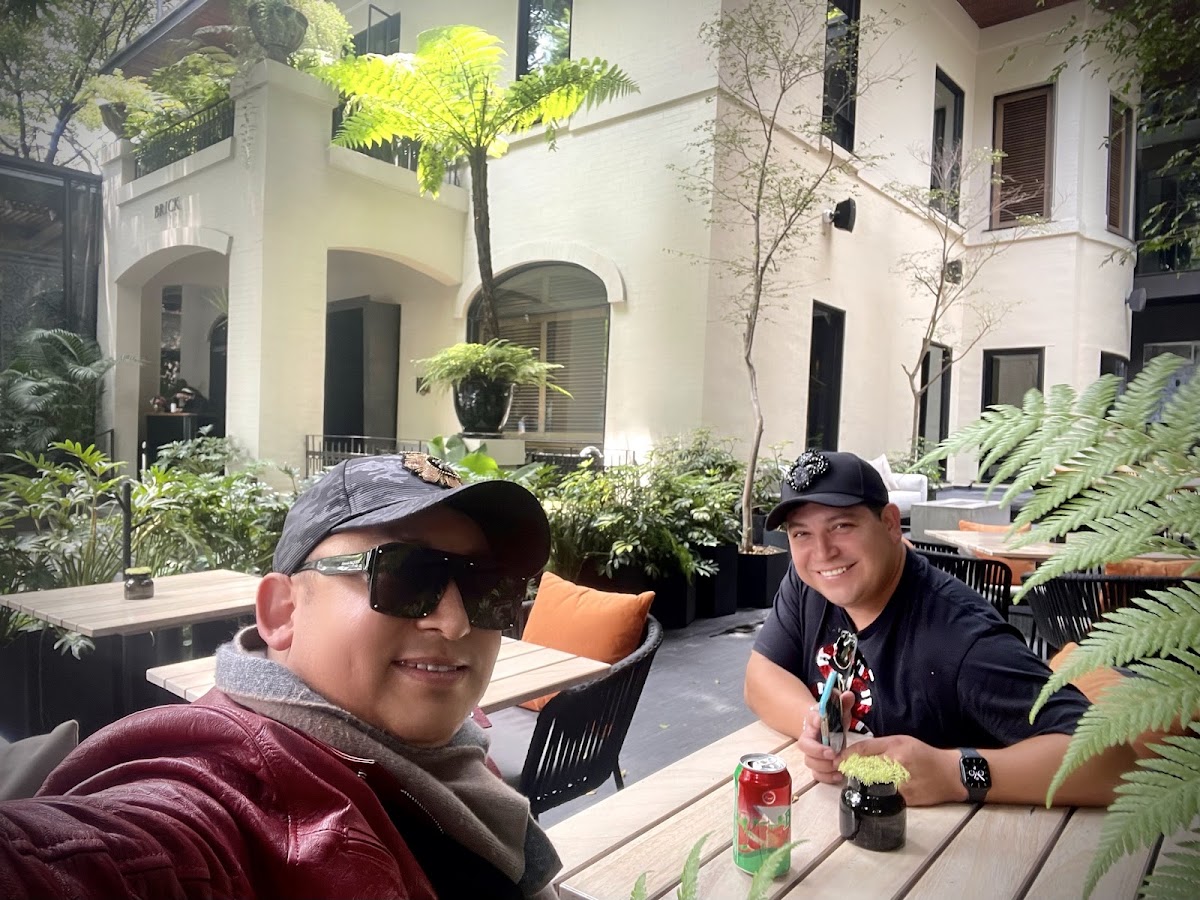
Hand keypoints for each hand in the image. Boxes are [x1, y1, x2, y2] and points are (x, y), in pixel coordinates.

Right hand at [797, 690, 853, 783]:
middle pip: (805, 746)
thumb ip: (843, 703)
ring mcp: (812, 753)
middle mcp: (809, 737)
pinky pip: (816, 774)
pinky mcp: (817, 765)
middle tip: (833, 753)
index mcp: (813, 721)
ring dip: (824, 767)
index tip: (821, 722)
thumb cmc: (831, 718)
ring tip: (838, 767)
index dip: (815, 720)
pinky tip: (839, 776)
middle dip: (818, 752)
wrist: (822, 728)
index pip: (811, 719)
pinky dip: (827, 778)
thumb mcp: (839, 709)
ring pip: (810, 762)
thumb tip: (848, 695)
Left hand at [847, 734, 965, 806]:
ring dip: (864, 784)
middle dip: (853, 772)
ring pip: (872, 786)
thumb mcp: (900, 741)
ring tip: (863, 780)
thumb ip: (875, 746)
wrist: (950, 775)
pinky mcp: (905, 801)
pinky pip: (884, 798)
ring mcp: (901, 787)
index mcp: (895, 750)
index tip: (836, 761)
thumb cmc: (924, 755)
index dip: (846, 757)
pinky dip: (878, 794)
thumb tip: (852, 754)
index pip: (863, 752)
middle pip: (864, 771)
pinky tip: (880, 790)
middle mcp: (897, 768)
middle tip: (847, 772)